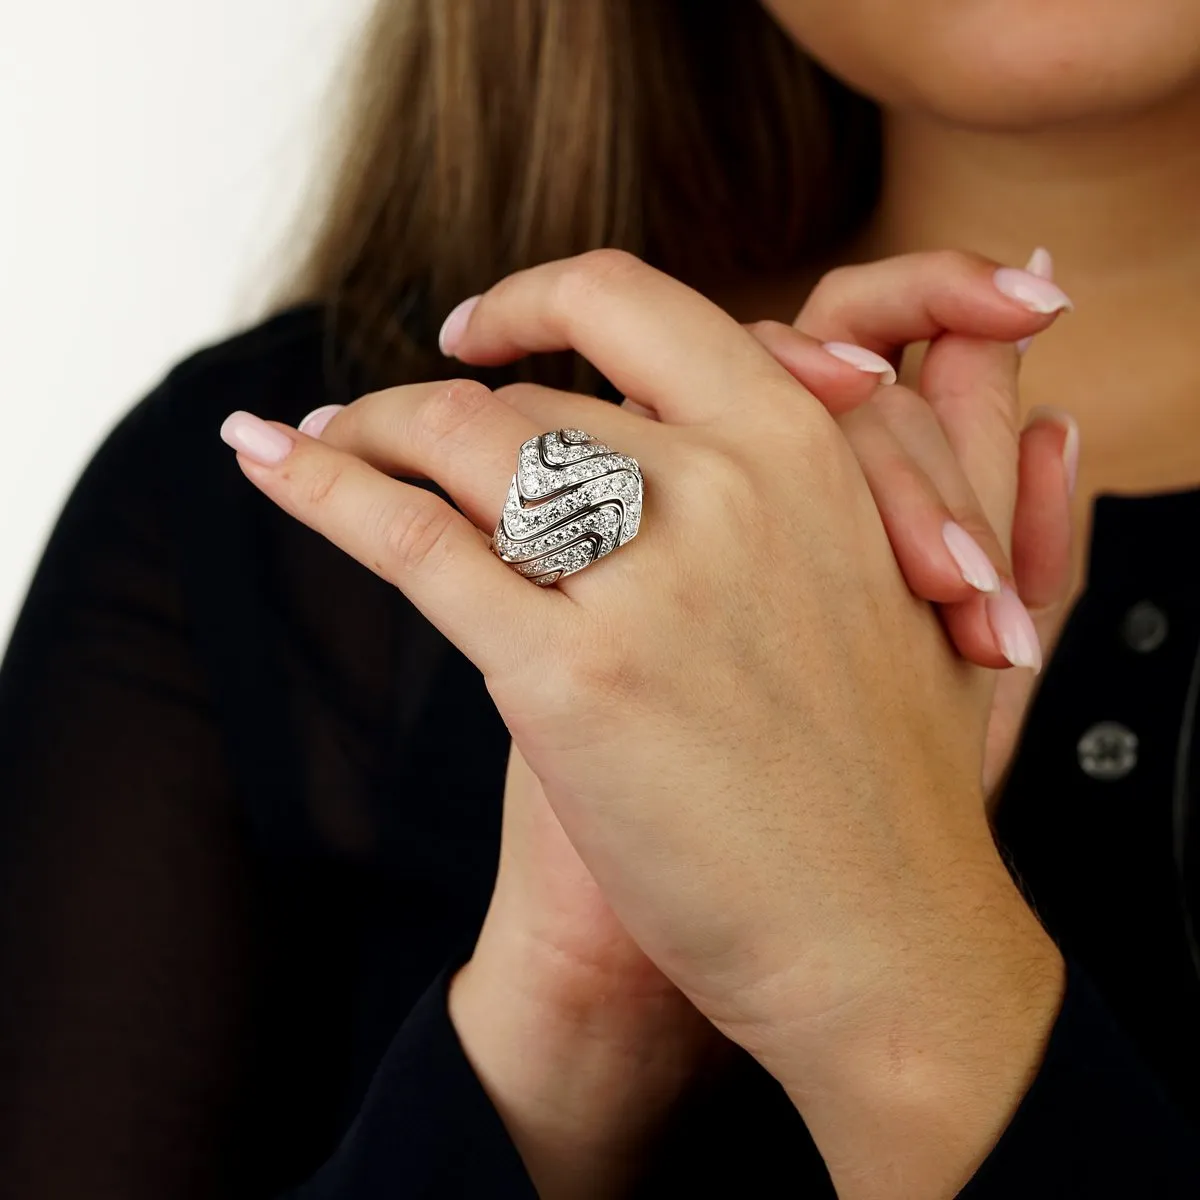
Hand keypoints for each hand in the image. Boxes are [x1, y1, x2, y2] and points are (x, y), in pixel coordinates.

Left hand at [222, 248, 1073, 1196]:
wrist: (885, 941)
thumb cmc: (890, 777)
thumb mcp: (914, 586)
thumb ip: (876, 464)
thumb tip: (837, 363)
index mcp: (813, 449)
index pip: (641, 307)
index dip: (542, 301)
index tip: (482, 329)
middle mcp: (736, 486)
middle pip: (534, 388)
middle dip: (432, 385)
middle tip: (371, 405)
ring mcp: (654, 580)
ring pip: (467, 447)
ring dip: (368, 431)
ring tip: (313, 441)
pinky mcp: (573, 680)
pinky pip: (419, 544)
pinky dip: (327, 493)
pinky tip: (266, 462)